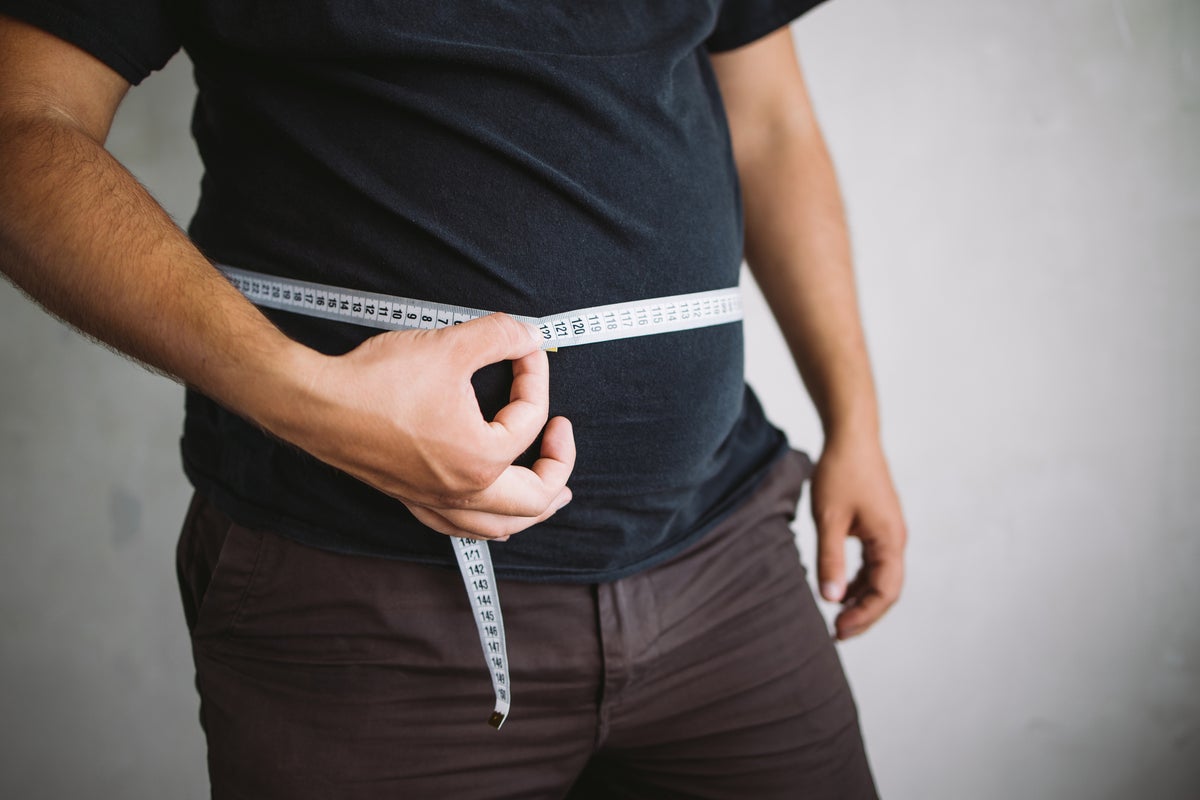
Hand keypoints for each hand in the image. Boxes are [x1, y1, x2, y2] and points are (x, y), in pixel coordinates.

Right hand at [275, 313, 574, 540]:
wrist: (316, 403)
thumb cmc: (378, 380)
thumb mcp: (451, 345)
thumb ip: (500, 336)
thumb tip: (527, 335)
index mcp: (482, 459)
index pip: (529, 420)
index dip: (535, 375)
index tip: (525, 348)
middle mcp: (462, 491)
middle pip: (534, 499)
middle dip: (559, 467)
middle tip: (561, 437)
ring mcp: (434, 501)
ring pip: (498, 526)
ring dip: (531, 510)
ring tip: (551, 494)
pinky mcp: (410, 498)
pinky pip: (459, 526)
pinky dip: (485, 520)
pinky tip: (487, 507)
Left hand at [810, 431, 905, 639]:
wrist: (851, 437)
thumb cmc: (840, 473)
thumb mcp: (828, 518)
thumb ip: (830, 560)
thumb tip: (830, 599)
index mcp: (889, 540)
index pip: (885, 591)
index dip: (864, 615)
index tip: (838, 630)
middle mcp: (895, 539)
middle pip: (887, 590)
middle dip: (864, 614)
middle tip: (837, 633)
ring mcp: (889, 532)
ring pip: (881, 578)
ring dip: (861, 598)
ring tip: (837, 616)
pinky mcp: (879, 526)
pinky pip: (874, 563)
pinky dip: (859, 580)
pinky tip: (840, 588)